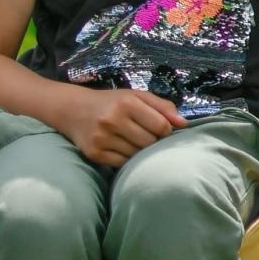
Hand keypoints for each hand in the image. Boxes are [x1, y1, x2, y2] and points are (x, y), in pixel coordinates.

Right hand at [55, 88, 184, 166]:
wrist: (74, 110)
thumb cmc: (113, 102)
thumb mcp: (137, 96)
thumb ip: (163, 107)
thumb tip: (184, 123)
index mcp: (126, 103)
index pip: (160, 125)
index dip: (166, 130)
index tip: (162, 130)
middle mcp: (112, 120)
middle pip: (149, 142)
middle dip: (153, 141)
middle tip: (147, 135)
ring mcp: (101, 139)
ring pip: (136, 155)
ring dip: (141, 151)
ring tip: (134, 141)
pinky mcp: (94, 154)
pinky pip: (122, 163)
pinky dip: (127, 159)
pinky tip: (124, 148)